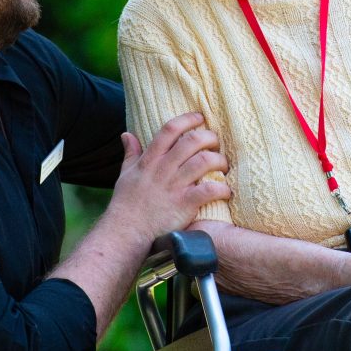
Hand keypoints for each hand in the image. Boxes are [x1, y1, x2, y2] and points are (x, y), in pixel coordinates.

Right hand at [108, 113, 229, 242]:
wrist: (127, 232)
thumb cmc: (126, 204)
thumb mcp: (125, 174)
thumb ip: (130, 153)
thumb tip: (127, 134)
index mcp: (150, 159)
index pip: (170, 129)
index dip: (188, 119)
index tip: (200, 118)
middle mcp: (163, 169)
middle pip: (192, 141)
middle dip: (209, 138)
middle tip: (215, 143)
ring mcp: (175, 186)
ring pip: (204, 161)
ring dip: (219, 160)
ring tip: (223, 165)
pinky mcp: (184, 203)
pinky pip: (209, 190)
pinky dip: (222, 188)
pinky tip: (226, 190)